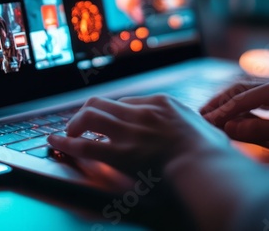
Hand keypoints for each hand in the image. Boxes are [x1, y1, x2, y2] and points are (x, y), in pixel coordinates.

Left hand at [48, 94, 228, 175]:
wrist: (207, 167)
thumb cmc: (212, 152)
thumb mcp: (204, 126)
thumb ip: (189, 123)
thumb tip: (192, 127)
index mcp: (160, 103)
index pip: (127, 101)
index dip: (114, 113)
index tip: (110, 123)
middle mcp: (140, 112)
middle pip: (102, 102)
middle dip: (88, 112)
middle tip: (82, 124)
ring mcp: (129, 131)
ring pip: (90, 115)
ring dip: (75, 123)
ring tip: (67, 132)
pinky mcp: (120, 154)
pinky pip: (85, 145)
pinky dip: (67, 142)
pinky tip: (56, 142)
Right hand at [200, 77, 268, 148]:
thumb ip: (262, 130)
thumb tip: (231, 128)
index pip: (242, 99)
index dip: (222, 110)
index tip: (206, 120)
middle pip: (243, 87)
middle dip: (222, 99)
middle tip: (204, 111)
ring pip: (254, 88)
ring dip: (234, 98)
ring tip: (219, 109)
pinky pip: (265, 92)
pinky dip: (250, 100)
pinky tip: (248, 108)